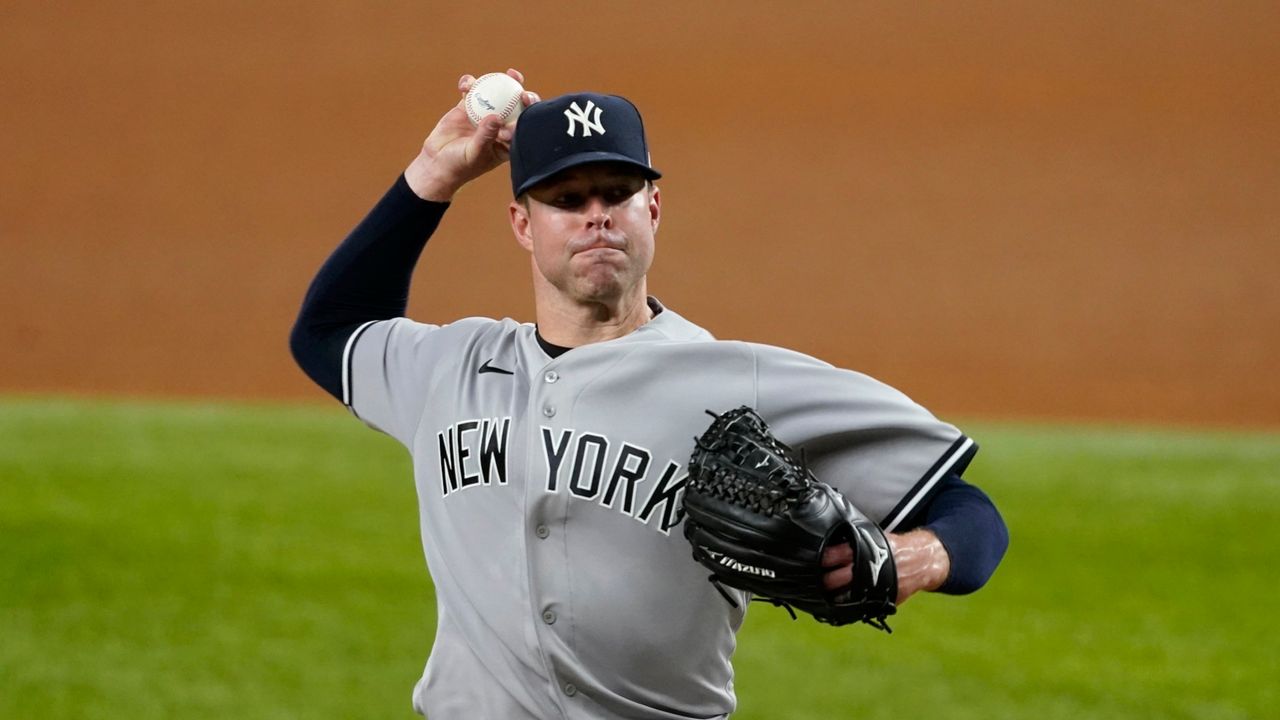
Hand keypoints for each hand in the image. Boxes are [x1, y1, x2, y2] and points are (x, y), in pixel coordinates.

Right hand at [404, 69, 539, 201]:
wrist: (436, 162)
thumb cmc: (459, 165)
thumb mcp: (474, 153)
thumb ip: (485, 136)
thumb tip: (496, 117)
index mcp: (508, 141)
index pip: (524, 124)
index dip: (531, 111)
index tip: (526, 101)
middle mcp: (499, 126)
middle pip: (515, 106)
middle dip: (522, 93)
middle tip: (519, 84)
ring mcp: (483, 115)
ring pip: (495, 94)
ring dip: (501, 81)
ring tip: (506, 73)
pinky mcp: (467, 107)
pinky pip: (471, 91)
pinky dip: (469, 84)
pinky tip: (466, 83)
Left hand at [821, 528, 950, 604]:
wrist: (919, 562)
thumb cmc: (892, 548)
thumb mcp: (873, 537)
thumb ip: (853, 541)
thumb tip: (830, 539)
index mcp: (862, 550)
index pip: (833, 555)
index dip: (821, 560)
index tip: (811, 562)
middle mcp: (865, 569)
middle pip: (834, 579)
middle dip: (822, 581)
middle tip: (814, 582)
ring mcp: (871, 587)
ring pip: (844, 597)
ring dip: (832, 597)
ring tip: (824, 595)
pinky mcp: (878, 600)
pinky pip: (858, 608)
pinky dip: (848, 608)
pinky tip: (839, 606)